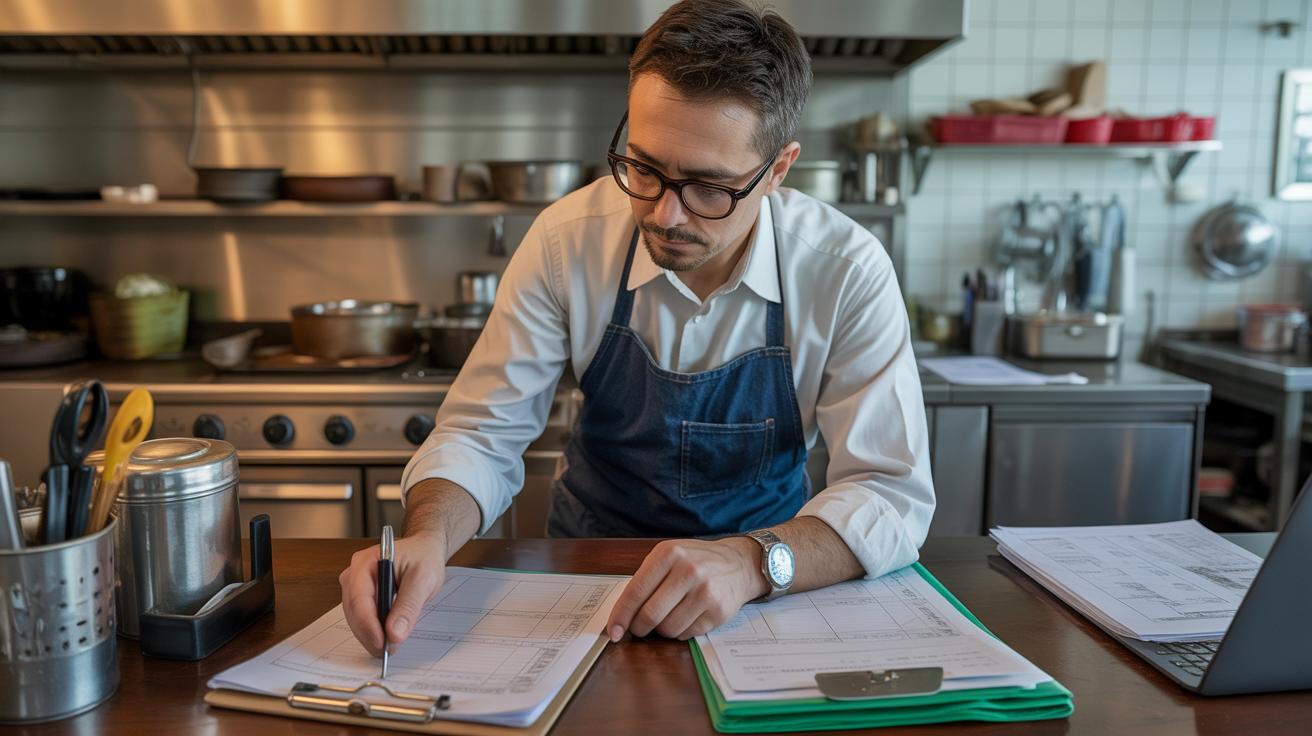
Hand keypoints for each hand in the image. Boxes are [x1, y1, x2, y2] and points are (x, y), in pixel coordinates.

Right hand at [338, 532, 447, 656]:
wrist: (425, 550)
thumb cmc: (424, 557)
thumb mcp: (423, 579)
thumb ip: (409, 606)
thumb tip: (394, 634)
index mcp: (365, 562)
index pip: (360, 599)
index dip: (369, 625)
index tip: (382, 644)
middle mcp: (355, 574)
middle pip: (355, 611)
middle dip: (370, 634)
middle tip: (388, 652)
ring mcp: (356, 585)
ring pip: (356, 617)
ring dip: (370, 635)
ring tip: (389, 647)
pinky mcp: (362, 596)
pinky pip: (362, 617)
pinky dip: (373, 630)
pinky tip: (386, 638)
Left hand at [606, 537, 767, 641]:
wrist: (739, 563)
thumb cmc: (697, 562)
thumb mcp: (670, 557)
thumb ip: (646, 580)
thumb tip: (622, 615)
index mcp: (669, 553)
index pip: (635, 591)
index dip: (620, 615)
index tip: (613, 631)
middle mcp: (688, 570)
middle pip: (650, 614)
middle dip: (639, 628)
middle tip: (639, 629)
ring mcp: (705, 591)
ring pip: (668, 628)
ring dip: (662, 630)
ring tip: (670, 616)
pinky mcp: (718, 610)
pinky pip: (687, 634)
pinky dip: (681, 631)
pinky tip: (688, 616)